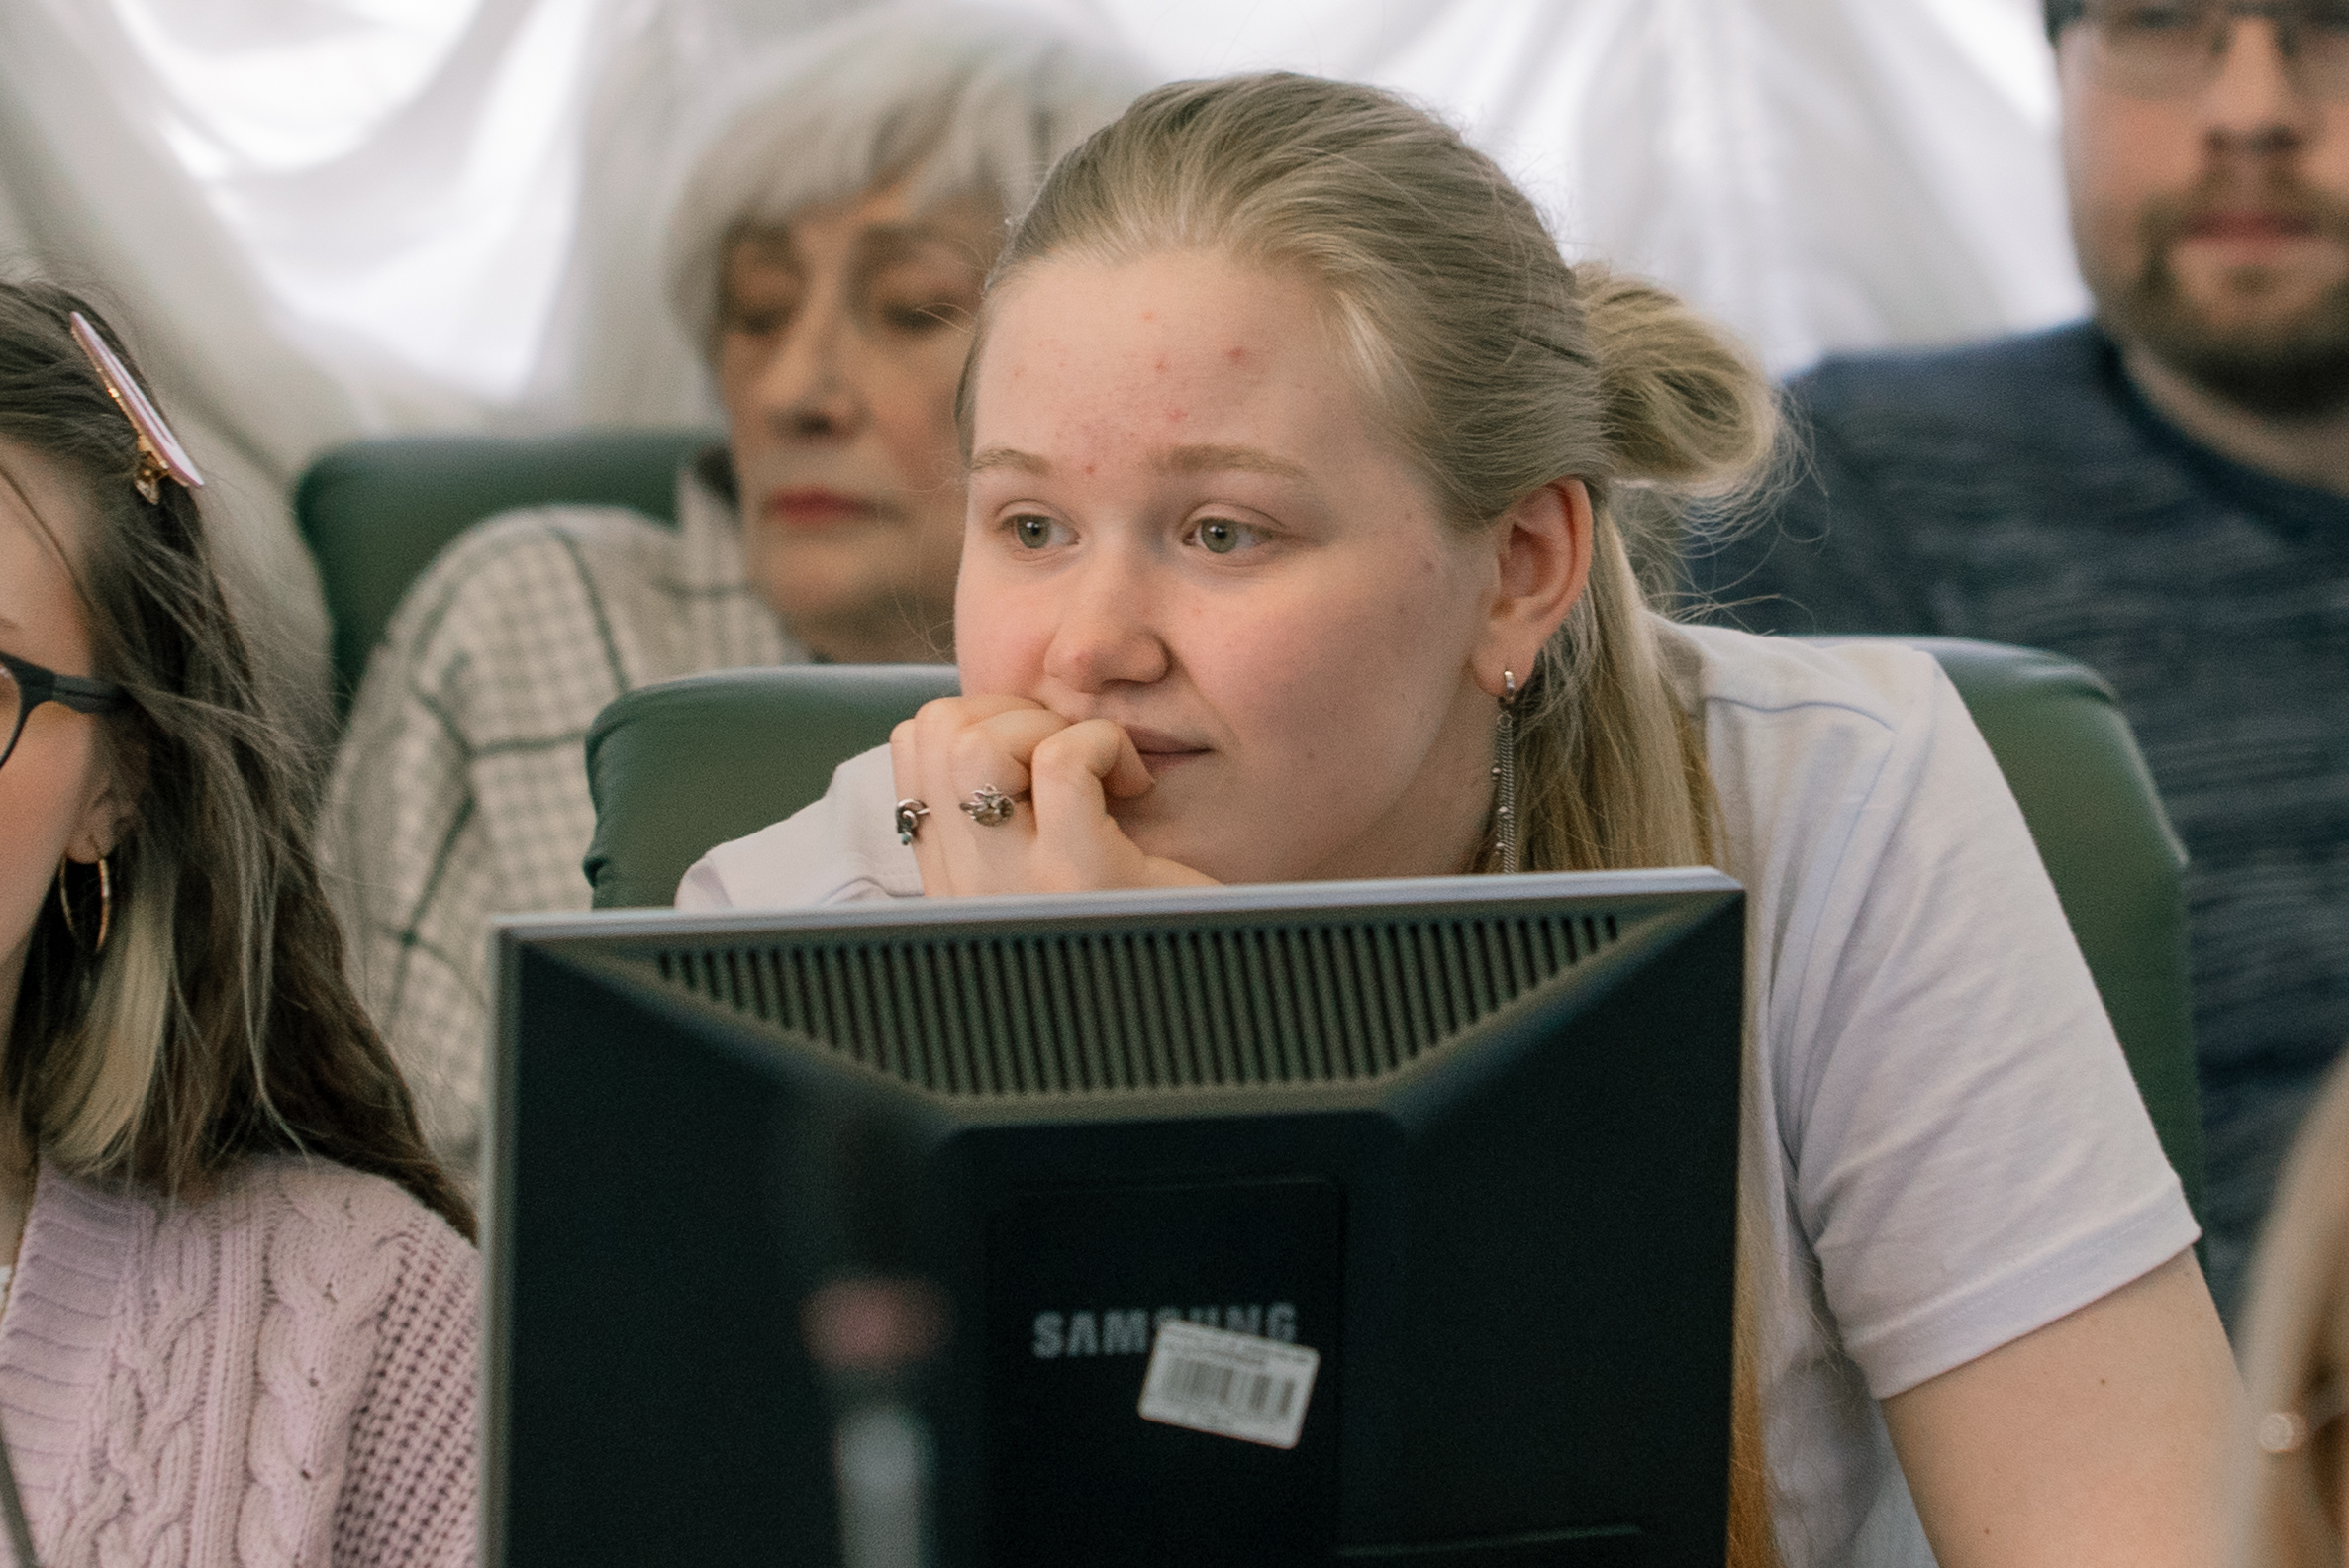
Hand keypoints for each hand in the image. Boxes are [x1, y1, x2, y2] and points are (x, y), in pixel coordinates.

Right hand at [889, 695, 1218, 896]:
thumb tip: (998, 717)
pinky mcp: (1082, 877)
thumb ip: (1010, 814)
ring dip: (1049, 727)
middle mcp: (966, 887)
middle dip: (1012, 711)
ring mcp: (1015, 887)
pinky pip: (1063, 761)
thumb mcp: (1053, 869)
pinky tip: (1135, 784)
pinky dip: (1105, 743)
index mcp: (953, 876)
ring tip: (1097, 771)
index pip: (914, 746)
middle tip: (1071, 756)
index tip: (1039, 754)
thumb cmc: (1144, 921)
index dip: (982, 717)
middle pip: (934, 730)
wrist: (1195, 1002)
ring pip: (977, 744)